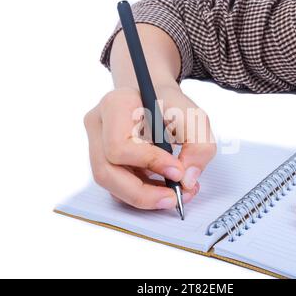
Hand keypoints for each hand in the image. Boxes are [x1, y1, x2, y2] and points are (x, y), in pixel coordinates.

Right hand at [84, 85, 215, 209]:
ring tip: (174, 194)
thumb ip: (199, 147)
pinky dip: (141, 194)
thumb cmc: (172, 105)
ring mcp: (95, 143)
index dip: (149, 163)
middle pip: (105, 172)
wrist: (157, 98)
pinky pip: (116, 186)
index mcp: (115, 105)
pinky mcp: (103, 160)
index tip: (178, 171)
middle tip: (173, 198)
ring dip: (143, 197)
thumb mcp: (195, 118)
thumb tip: (186, 180)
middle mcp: (98, 124)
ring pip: (110, 184)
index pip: (119, 145)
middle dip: (142, 193)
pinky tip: (163, 189)